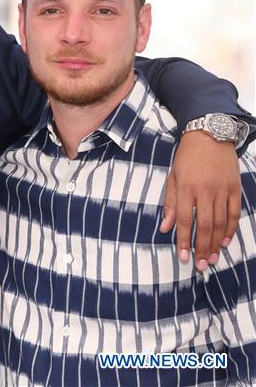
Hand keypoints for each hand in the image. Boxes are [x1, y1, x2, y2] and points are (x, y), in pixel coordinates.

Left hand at [160, 131, 239, 270]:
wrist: (209, 135)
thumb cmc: (186, 157)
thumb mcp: (172, 176)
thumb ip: (169, 202)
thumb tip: (164, 227)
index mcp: (186, 187)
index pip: (183, 220)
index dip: (183, 240)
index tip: (184, 257)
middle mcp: (205, 190)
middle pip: (204, 225)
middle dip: (202, 247)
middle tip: (201, 265)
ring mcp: (222, 189)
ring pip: (220, 222)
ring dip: (216, 243)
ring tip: (212, 258)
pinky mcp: (235, 188)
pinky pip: (234, 213)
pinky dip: (230, 228)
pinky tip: (226, 241)